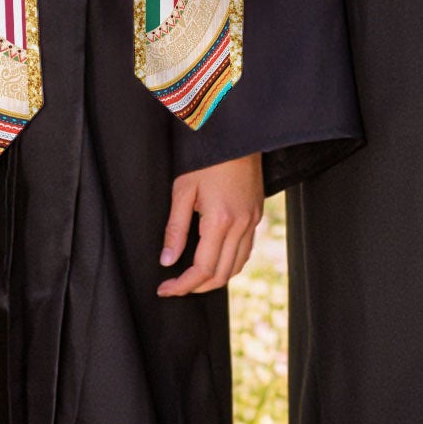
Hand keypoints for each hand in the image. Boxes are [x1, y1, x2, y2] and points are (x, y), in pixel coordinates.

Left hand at [157, 152, 263, 296]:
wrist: (237, 134)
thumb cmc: (207, 158)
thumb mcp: (183, 190)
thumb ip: (175, 229)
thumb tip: (167, 260)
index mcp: (220, 220)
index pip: (202, 269)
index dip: (182, 285)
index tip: (165, 289)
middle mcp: (241, 224)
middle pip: (221, 274)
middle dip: (197, 287)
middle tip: (175, 286)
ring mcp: (252, 220)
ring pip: (237, 265)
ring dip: (215, 278)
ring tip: (193, 278)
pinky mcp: (257, 213)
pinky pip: (246, 250)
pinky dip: (230, 263)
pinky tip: (215, 259)